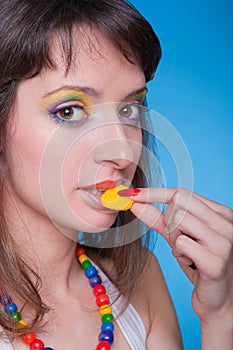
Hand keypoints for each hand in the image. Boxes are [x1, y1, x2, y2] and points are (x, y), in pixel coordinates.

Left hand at [119, 187, 232, 321]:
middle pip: (179, 203)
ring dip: (173, 238)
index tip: (131, 194)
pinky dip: (178, 254)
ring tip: (186, 252)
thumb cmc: (199, 264)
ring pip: (178, 220)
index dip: (154, 193)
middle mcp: (226, 223)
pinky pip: (180, 244)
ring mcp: (224, 241)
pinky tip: (191, 263)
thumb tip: (135, 203)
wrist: (217, 300)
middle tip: (177, 239)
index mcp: (220, 213)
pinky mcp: (216, 261)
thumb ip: (159, 219)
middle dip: (168, 221)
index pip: (182, 193)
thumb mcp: (178, 237)